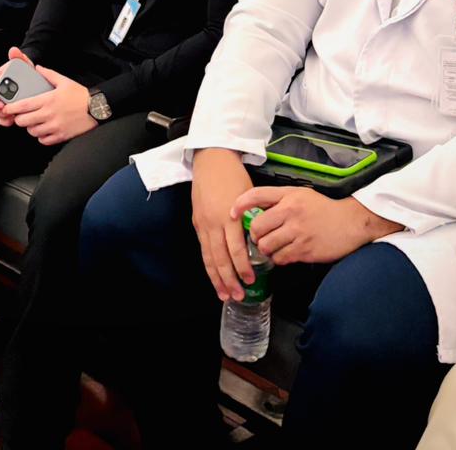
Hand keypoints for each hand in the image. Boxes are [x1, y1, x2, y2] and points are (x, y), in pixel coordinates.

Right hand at [0, 46, 28, 124]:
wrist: (35, 83)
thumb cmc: (26, 73)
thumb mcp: (24, 64)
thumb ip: (18, 57)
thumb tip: (13, 51)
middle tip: (1, 106)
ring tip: (9, 113)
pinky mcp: (5, 112)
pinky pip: (0, 119)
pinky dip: (4, 121)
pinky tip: (12, 118)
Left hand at [8, 65, 94, 146]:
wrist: (97, 107)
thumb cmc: (80, 94)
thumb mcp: (64, 81)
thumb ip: (48, 74)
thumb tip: (37, 68)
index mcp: (48, 100)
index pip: (23, 106)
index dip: (11, 108)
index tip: (7, 108)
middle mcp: (49, 114)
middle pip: (24, 121)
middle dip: (19, 119)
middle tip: (21, 115)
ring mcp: (55, 127)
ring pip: (32, 132)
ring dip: (30, 127)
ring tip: (34, 122)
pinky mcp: (61, 136)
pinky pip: (44, 140)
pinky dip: (41, 137)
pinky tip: (44, 130)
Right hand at [191, 148, 255, 301]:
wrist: (212, 159)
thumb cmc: (234, 176)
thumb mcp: (248, 195)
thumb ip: (251, 219)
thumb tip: (259, 240)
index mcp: (229, 216)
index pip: (235, 249)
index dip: (242, 267)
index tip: (250, 280)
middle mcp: (214, 222)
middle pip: (220, 258)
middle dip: (229, 280)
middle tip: (238, 296)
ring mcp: (203, 223)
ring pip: (209, 257)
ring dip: (216, 278)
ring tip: (224, 294)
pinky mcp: (197, 222)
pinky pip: (203, 249)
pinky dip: (208, 265)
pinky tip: (214, 276)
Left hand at [231, 187, 403, 266]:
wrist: (350, 222)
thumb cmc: (324, 208)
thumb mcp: (300, 194)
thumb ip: (279, 200)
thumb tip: (256, 210)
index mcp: (289, 196)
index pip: (256, 196)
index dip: (240, 204)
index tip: (231, 213)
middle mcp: (291, 213)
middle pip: (257, 228)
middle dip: (255, 236)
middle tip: (260, 237)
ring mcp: (298, 233)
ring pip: (266, 246)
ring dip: (266, 249)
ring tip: (273, 247)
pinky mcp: (305, 250)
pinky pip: (281, 258)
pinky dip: (279, 258)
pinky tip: (285, 253)